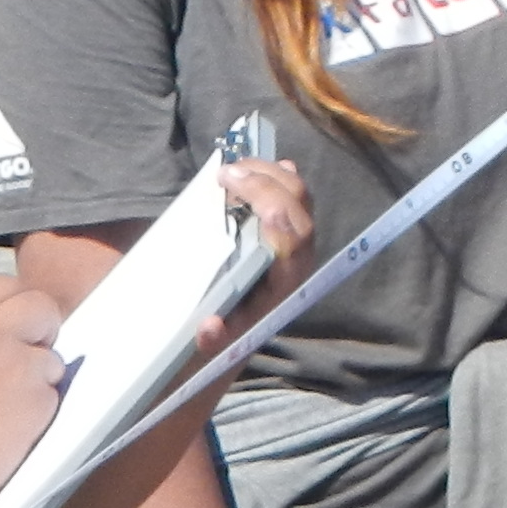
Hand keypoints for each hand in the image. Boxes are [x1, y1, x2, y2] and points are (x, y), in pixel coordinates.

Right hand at [0, 274, 70, 490]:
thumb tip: (16, 328)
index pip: (2, 284)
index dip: (14, 302)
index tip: (16, 321)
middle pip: (42, 306)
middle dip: (42, 326)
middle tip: (28, 353)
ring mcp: (20, 367)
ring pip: (55, 355)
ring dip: (42, 373)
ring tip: (8, 402)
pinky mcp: (41, 401)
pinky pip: (55, 392)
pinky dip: (42, 405)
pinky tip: (13, 425)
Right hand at [206, 157, 319, 333]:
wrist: (236, 333)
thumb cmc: (225, 332)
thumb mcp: (215, 342)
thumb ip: (214, 339)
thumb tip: (208, 328)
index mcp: (283, 285)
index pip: (293, 247)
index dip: (281, 224)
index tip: (256, 203)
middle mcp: (297, 261)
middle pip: (298, 213)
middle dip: (267, 186)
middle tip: (226, 173)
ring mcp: (296, 242)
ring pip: (299, 199)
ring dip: (271, 175)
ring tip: (234, 167)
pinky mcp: (288, 229)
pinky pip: (293, 196)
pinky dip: (280, 176)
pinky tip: (261, 165)